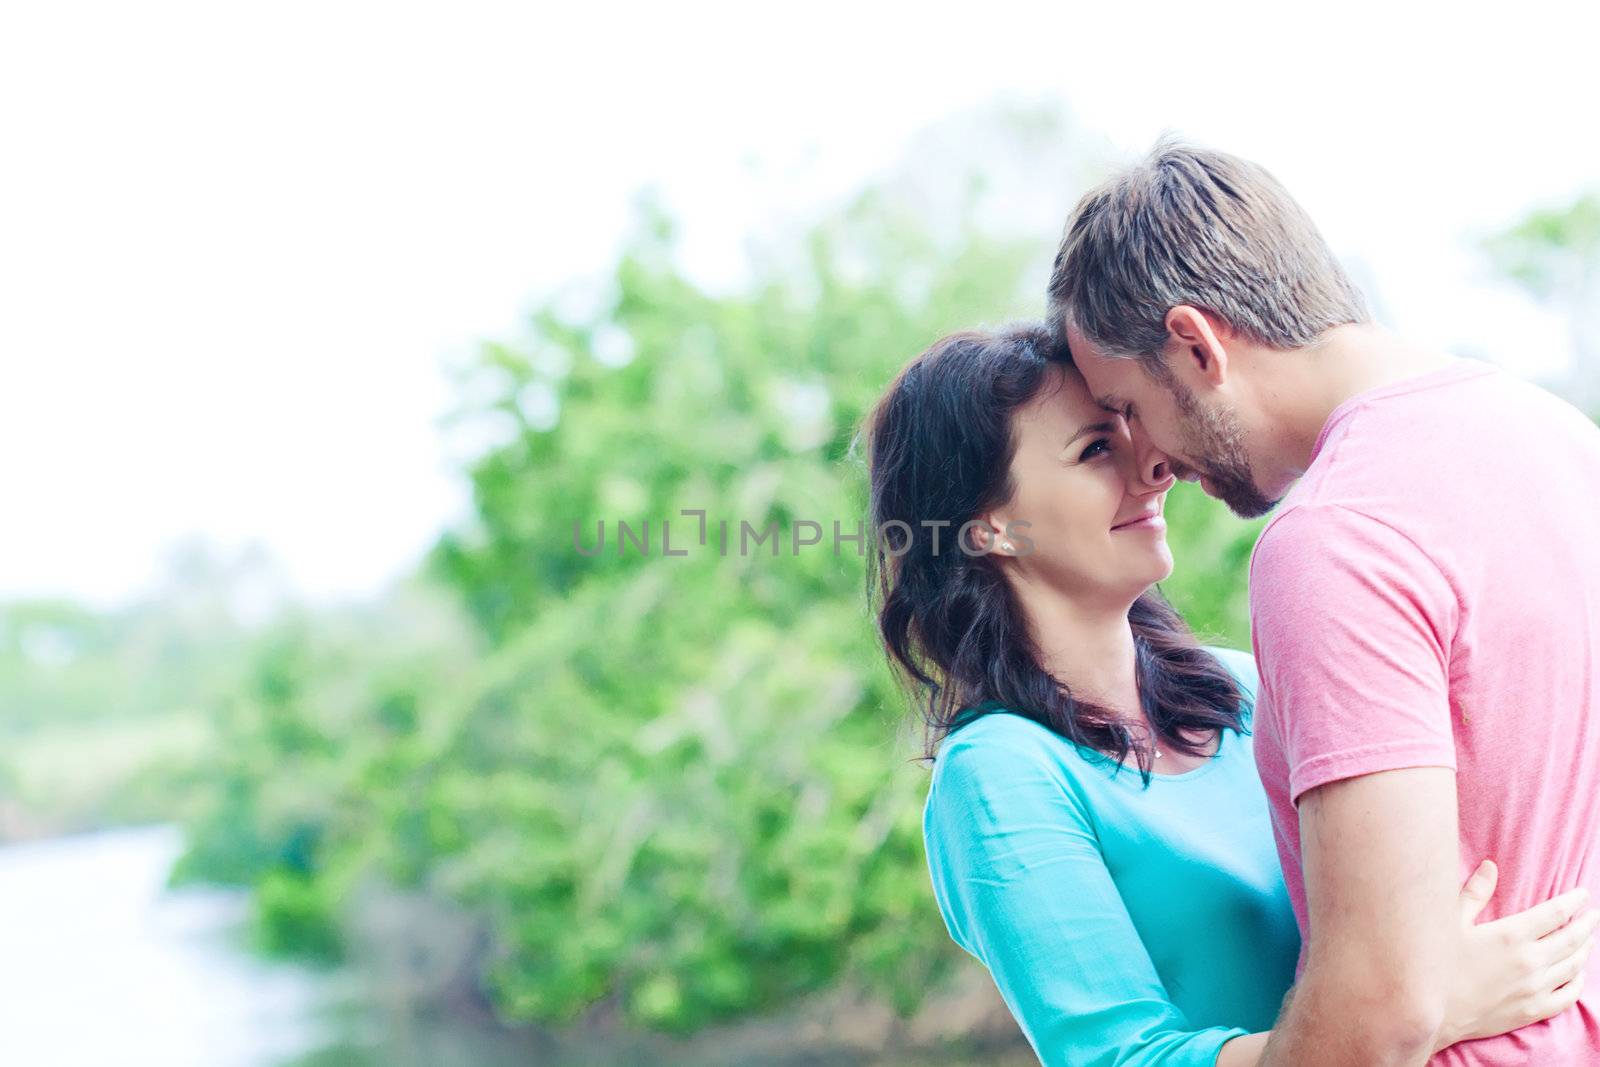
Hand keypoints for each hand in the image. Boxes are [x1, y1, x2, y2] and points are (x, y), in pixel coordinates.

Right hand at [1436, 860, 1595, 1052]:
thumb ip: (1474, 893)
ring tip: (1586, 940)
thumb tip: (1491, 867)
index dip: (1573, 902)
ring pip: (1574, 966)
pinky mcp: (1532, 1011)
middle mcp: (1529, 962)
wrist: (1428, 1012)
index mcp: (1510, 935)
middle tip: (1593, 915)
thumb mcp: (1449, 922)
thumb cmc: (1434, 963)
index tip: (1583, 895)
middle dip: (1586, 924)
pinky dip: (1578, 982)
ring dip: (1584, 950)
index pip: (1555, 914)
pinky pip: (1568, 997)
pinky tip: (1578, 974)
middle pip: (1572, 939)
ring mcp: (1534, 989)